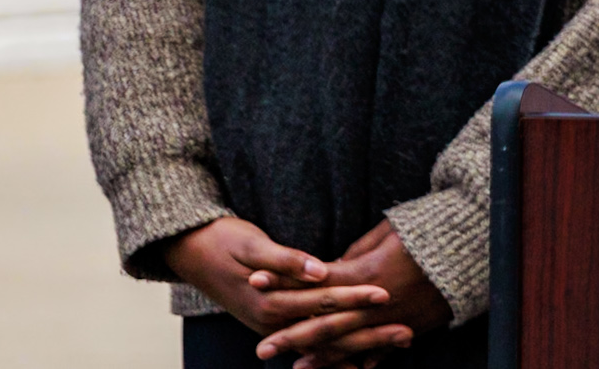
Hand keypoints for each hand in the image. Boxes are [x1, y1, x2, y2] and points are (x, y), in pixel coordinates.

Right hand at [161, 216, 394, 352]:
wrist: (190, 252)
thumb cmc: (223, 241)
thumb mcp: (252, 244)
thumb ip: (286, 260)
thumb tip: (318, 270)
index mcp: (271, 302)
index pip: (323, 302)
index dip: (356, 299)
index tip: (387, 295)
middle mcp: (273, 321)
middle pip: (329, 331)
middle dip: (369, 334)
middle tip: (407, 332)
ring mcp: (273, 327)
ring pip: (322, 343)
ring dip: (359, 346)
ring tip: (395, 346)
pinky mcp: (274, 324)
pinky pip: (310, 344)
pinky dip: (336, 353)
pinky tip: (362, 361)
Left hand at [252, 219, 450, 367]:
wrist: (472, 248)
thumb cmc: (429, 231)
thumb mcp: (388, 232)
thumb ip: (355, 254)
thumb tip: (330, 270)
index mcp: (366, 275)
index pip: (314, 282)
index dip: (283, 281)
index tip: (254, 281)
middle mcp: (375, 304)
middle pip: (326, 323)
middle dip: (292, 336)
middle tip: (262, 349)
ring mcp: (393, 320)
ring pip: (350, 344)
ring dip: (320, 357)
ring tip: (295, 367)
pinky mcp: (411, 327)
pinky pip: (381, 349)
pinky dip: (362, 360)